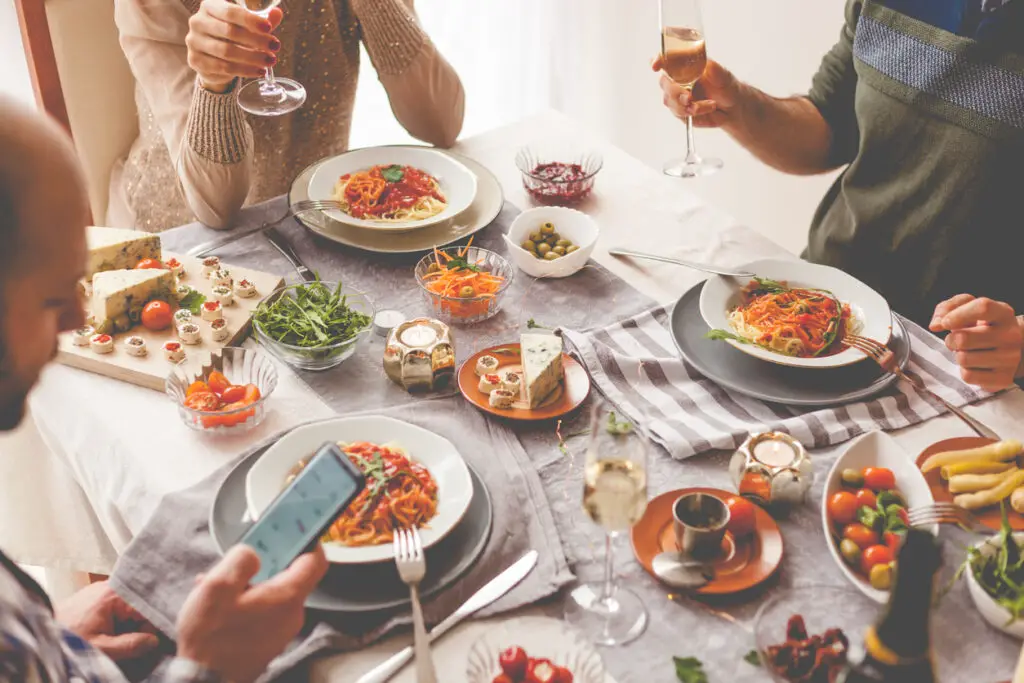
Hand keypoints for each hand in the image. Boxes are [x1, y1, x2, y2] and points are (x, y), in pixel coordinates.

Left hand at [56, 581, 160, 661]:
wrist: (38, 636)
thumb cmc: (68, 641)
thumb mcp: (102, 648)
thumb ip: (131, 645)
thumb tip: (154, 641)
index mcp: (114, 594)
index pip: (147, 608)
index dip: (148, 628)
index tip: (141, 644)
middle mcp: (109, 585)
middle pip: (138, 606)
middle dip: (136, 626)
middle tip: (122, 644)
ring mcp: (100, 589)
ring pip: (127, 608)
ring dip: (124, 626)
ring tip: (110, 639)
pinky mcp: (93, 596)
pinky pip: (116, 607)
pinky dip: (115, 622)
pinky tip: (105, 633)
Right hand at [176, 545, 327, 682]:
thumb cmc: (210, 639)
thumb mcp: (217, 588)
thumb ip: (240, 561)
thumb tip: (254, 552)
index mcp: (287, 597)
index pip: (316, 561)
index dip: (309, 541)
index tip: (296, 529)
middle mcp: (292, 615)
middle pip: (291, 576)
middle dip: (264, 564)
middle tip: (238, 563)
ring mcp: (281, 631)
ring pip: (273, 594)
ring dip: (249, 585)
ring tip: (216, 587)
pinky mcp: (268, 642)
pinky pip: (264, 612)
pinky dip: (246, 603)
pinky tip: (218, 607)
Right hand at [186, 0, 283, 92]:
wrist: (213, 60)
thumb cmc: (232, 37)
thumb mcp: (247, 27)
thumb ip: (261, 20)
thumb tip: (278, 13)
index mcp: (209, 7)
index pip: (230, 11)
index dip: (250, 20)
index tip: (269, 28)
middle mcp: (197, 22)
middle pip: (230, 32)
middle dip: (256, 40)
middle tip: (275, 46)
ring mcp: (194, 42)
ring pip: (227, 52)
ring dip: (253, 57)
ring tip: (270, 61)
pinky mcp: (196, 61)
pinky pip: (224, 67)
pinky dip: (245, 70)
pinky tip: (259, 71)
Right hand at [651, 57, 740, 128]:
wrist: (732, 107)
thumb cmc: (726, 86)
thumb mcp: (724, 75)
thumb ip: (715, 69)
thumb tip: (709, 64)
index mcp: (684, 64)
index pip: (665, 59)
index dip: (657, 60)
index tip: (656, 66)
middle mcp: (677, 79)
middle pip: (664, 82)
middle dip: (675, 91)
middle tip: (689, 96)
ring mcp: (676, 96)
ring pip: (670, 100)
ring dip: (686, 105)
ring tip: (708, 104)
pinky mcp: (680, 111)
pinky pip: (679, 112)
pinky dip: (694, 112)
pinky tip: (707, 108)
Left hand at [930, 294, 1023, 390]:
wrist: (1009, 349)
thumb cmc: (981, 326)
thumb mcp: (967, 308)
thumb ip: (947, 308)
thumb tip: (936, 325)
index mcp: (1003, 313)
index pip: (983, 308)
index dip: (957, 315)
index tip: (945, 323)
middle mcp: (1011, 335)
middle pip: (964, 339)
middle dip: (952, 340)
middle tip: (958, 340)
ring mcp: (1010, 358)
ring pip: (963, 359)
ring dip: (959, 355)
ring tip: (969, 351)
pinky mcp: (1003, 378)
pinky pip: (968, 376)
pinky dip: (964, 371)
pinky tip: (975, 364)